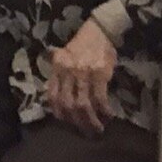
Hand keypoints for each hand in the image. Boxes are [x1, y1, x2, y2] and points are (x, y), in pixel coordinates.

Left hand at [45, 20, 117, 136]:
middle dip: (76, 122)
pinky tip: (108, 115)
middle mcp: (67, 70)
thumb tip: (58, 97)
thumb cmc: (83, 44)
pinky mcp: (99, 74)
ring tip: (97, 129)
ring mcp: (83, 73)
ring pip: (83, 104)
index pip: (52, 95)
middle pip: (67, 104)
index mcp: (57, 66)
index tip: (66, 122)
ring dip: (90, 121)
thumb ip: (60, 73)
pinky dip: (104, 110)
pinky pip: (99, 98)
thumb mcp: (64, 55)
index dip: (58, 113)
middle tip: (84, 132)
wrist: (100, 29)